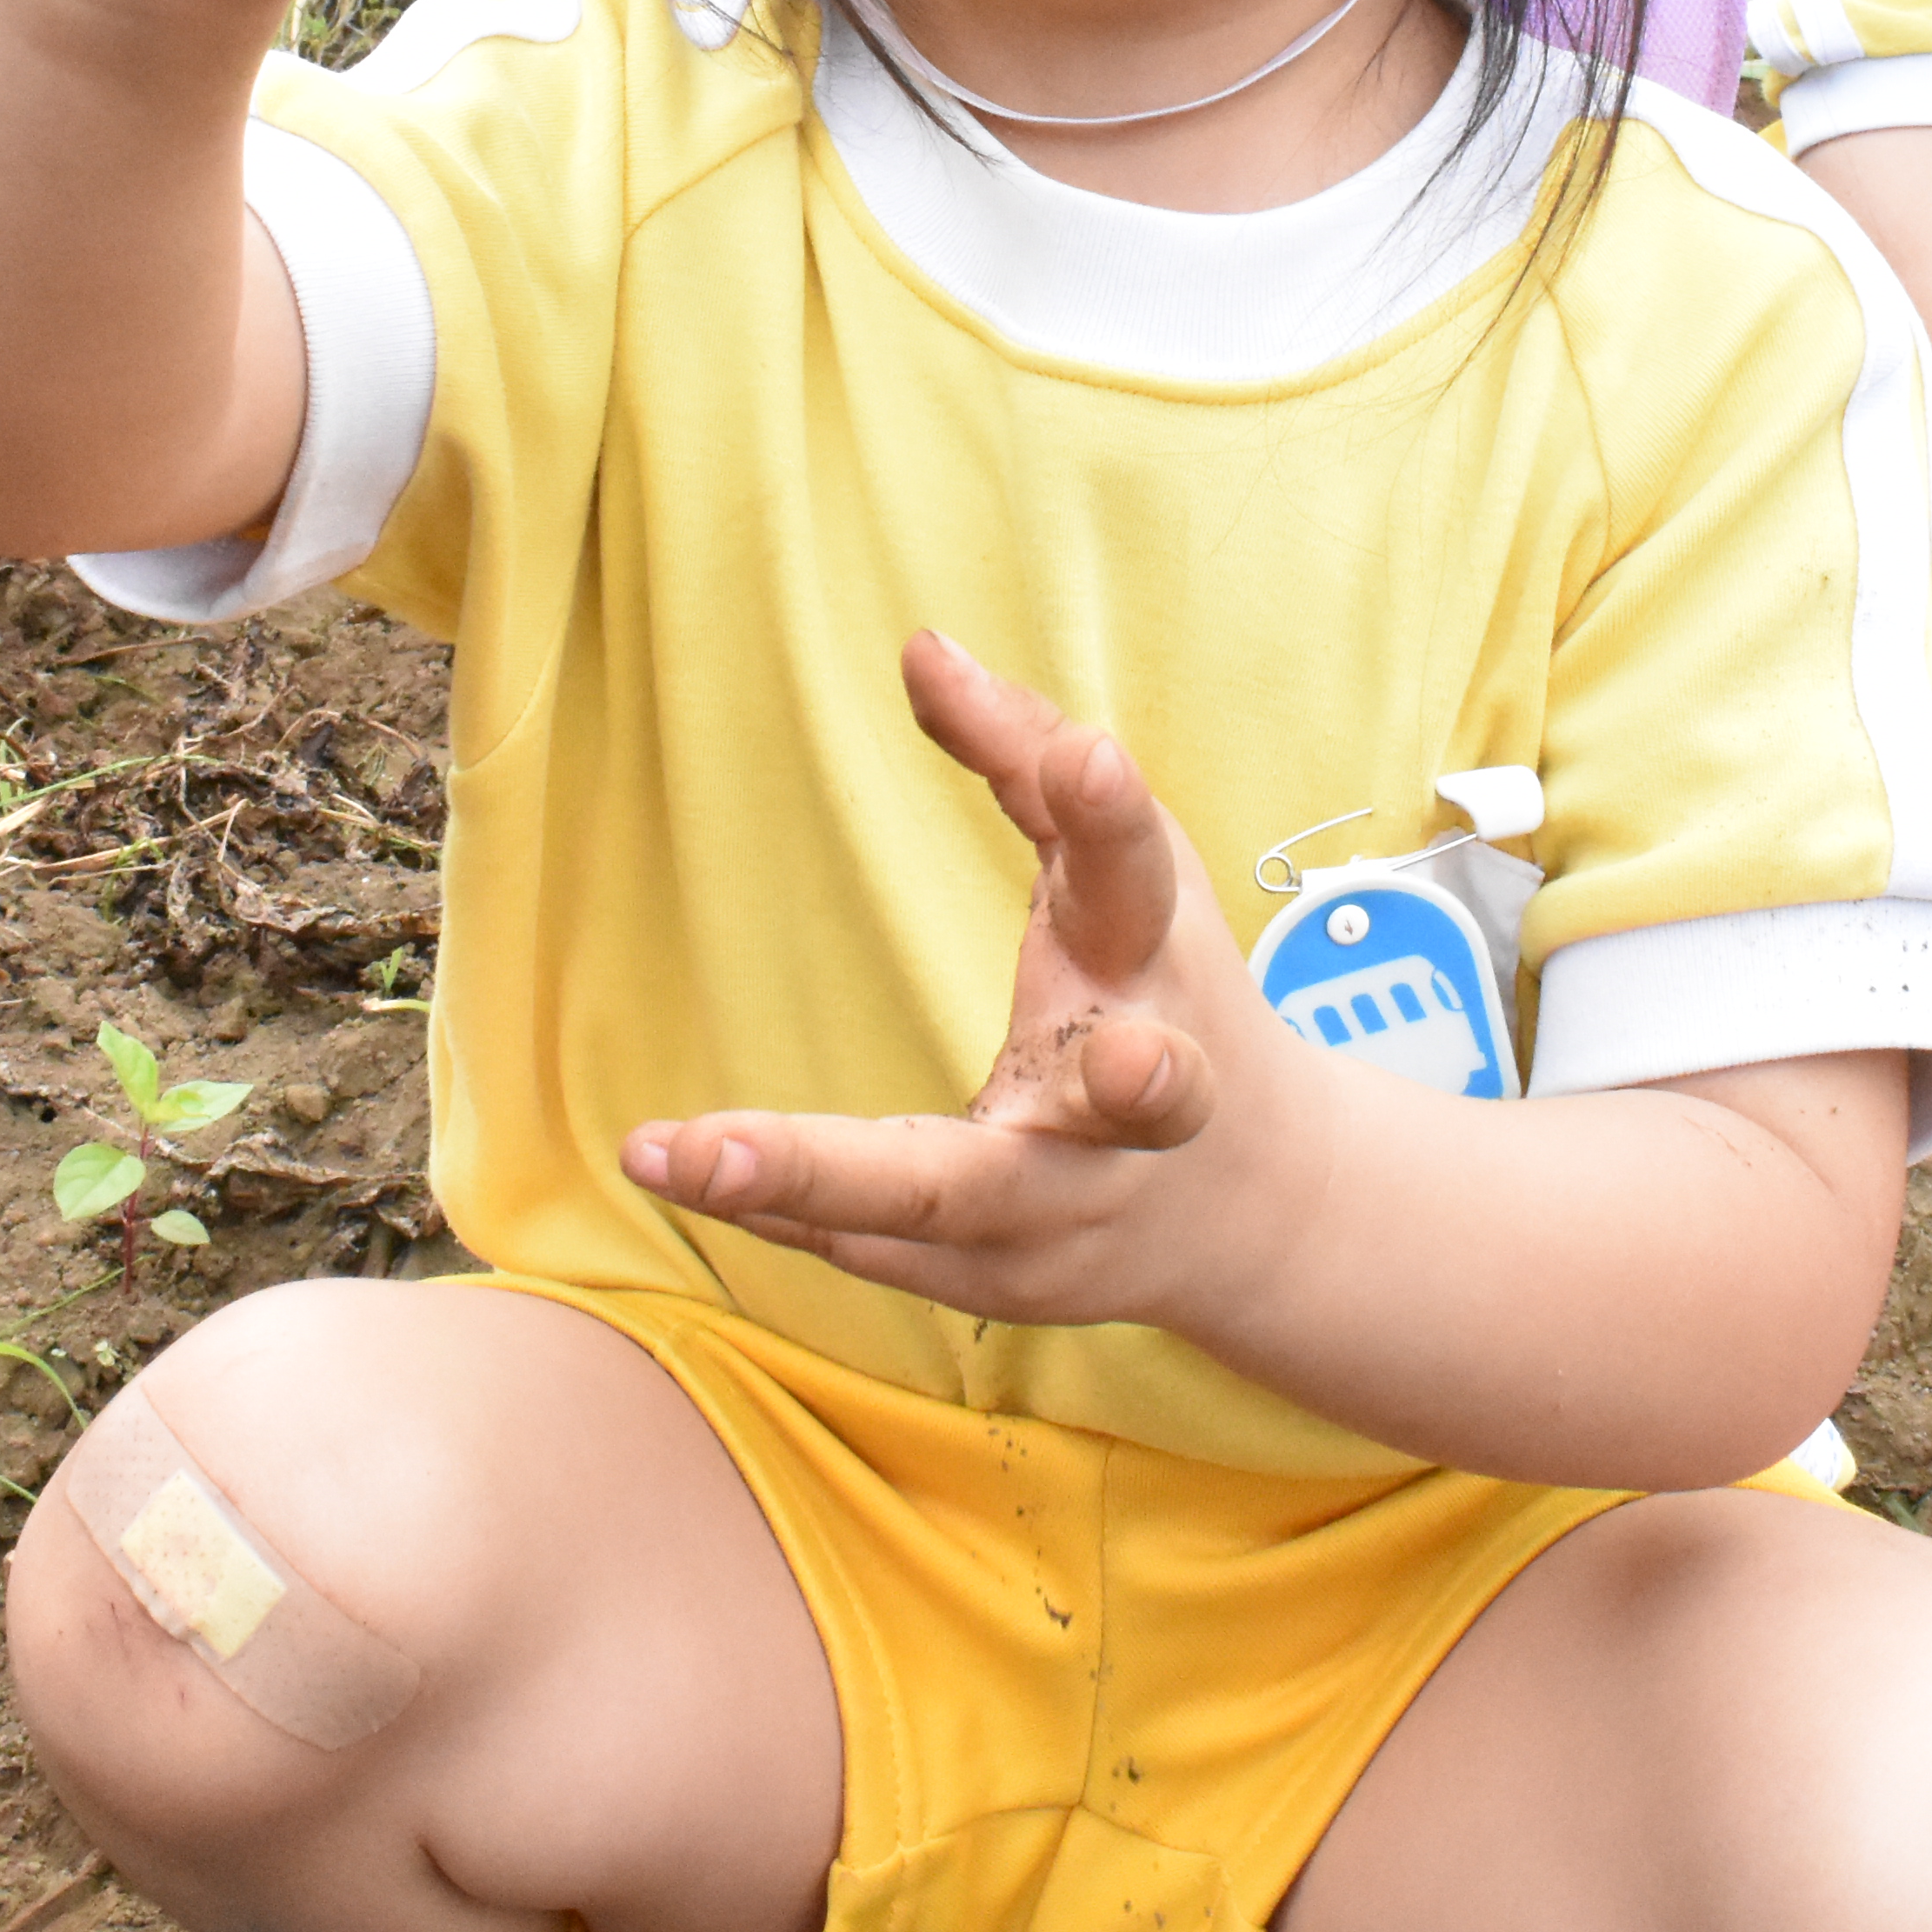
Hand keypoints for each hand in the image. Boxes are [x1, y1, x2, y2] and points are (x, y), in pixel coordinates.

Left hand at [624, 633, 1283, 1328]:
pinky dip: (780, 1210)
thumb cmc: (1164, 991)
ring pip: (952, 1202)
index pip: (1137, 878)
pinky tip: (680, 1174)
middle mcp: (1139, 1107)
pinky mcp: (1001, 1283)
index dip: (1114, 818)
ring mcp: (1074, 1208)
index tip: (1090, 757)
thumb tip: (921, 648)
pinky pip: (876, 1250)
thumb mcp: (1121, 869)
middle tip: (1123, 1061)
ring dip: (814, 1180)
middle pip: (1135, 1096)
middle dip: (1138, 1082)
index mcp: (1158, 970)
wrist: (1250, 1209)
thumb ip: (1025, 757)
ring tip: (681, 1153)